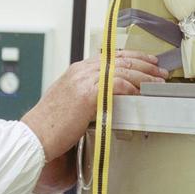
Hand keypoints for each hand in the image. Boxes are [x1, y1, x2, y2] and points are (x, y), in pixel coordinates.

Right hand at [22, 52, 164, 173]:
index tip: (148, 62)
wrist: (34, 136)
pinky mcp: (87, 95)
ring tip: (157, 83)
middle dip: (144, 65)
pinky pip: (116, 86)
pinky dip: (131, 88)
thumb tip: (108, 97)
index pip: (111, 57)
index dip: (133, 58)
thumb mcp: (68, 100)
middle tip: (160, 71)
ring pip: (122, 71)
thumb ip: (87, 93)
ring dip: (143, 77)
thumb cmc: (50, 125)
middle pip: (120, 60)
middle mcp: (81, 71)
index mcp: (76, 70)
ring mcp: (83, 81)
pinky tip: (140, 93)